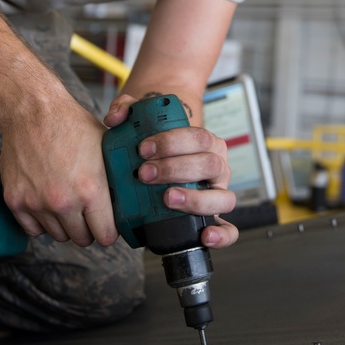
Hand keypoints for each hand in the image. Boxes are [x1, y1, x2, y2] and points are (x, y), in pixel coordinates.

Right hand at [0, 95, 119, 246]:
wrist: (33, 111)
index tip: (106, 225)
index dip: (108, 231)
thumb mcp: (105, 148)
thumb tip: (128, 198)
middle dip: (87, 228)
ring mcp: (37, 203)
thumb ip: (114, 178)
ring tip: (68, 205)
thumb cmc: (71, 125)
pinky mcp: (16, 201)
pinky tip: (48, 205)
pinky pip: (33, 229)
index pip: (105, 236)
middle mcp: (63, 201)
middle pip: (81, 239)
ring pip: (58, 235)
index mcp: (90, 190)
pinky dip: (41, 222)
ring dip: (64, 225)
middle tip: (87, 214)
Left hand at [105, 95, 238, 248]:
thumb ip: (125, 108)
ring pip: (223, 197)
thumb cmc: (153, 146)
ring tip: (167, 198)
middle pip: (209, 164)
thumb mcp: (140, 122)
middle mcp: (218, 168)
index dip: (172, 142)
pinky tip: (204, 236)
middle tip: (144, 173)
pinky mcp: (215, 218)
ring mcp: (218, 194)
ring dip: (195, 199)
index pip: (198, 137)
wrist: (161, 167)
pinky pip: (228, 230)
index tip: (143, 148)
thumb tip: (115, 118)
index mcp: (207, 143)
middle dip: (176, 169)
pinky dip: (222, 235)